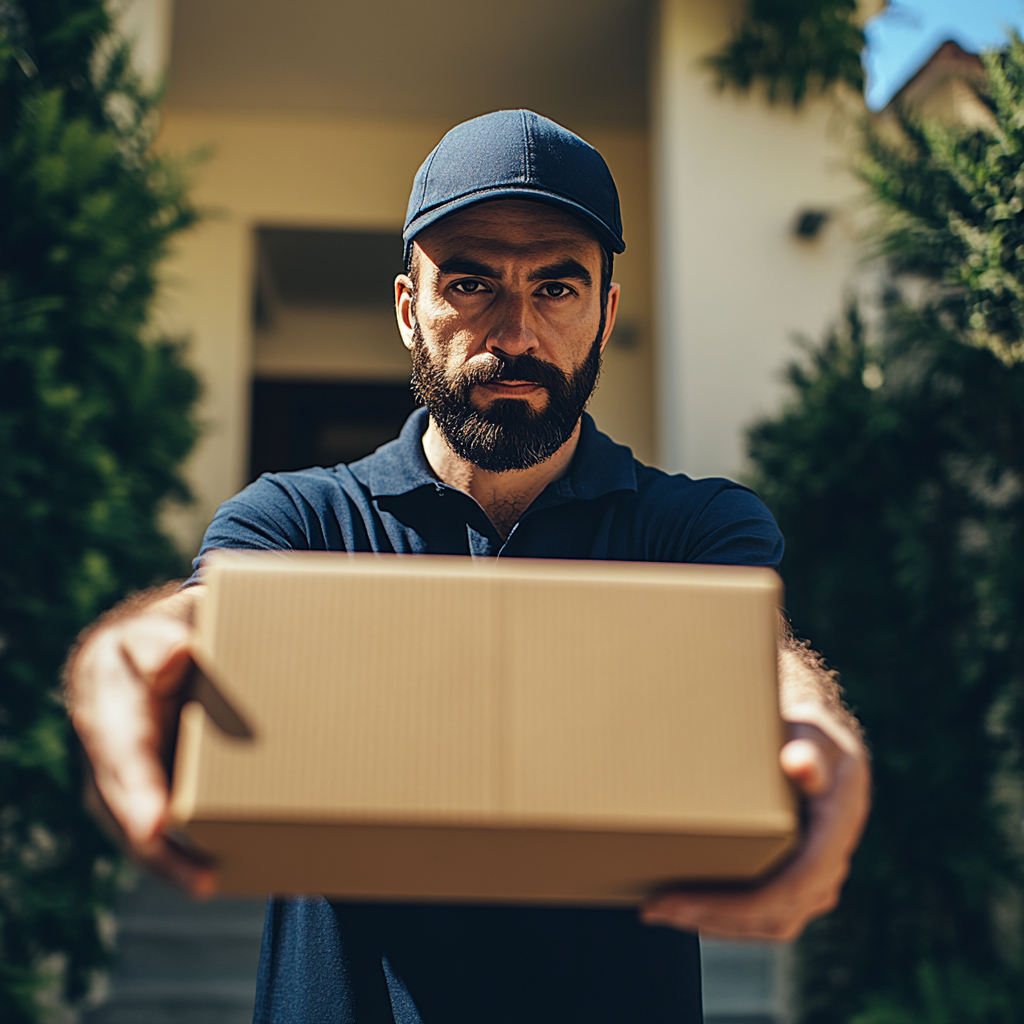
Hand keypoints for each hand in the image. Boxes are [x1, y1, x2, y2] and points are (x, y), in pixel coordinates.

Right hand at [70, 593, 216, 896]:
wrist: (141, 657)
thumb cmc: (149, 643)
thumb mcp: (150, 633)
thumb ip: (158, 642)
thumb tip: (177, 652)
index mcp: (110, 718)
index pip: (125, 760)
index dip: (141, 795)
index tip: (158, 824)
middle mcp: (110, 764)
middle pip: (132, 816)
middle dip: (163, 851)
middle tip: (201, 878)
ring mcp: (126, 788)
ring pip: (145, 838)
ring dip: (178, 865)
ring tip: (214, 883)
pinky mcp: (151, 799)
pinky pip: (165, 834)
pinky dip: (188, 856)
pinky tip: (224, 872)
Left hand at [641, 702, 869, 939]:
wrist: (820, 744)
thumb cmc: (805, 733)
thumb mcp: (808, 732)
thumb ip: (807, 750)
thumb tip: (801, 764)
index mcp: (836, 828)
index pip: (791, 885)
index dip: (734, 903)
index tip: (679, 899)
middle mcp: (832, 862)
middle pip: (775, 914)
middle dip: (712, 917)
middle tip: (656, 908)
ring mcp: (818, 878)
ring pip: (770, 923)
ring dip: (715, 924)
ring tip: (662, 910)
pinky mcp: (800, 883)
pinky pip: (768, 915)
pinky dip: (727, 919)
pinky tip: (687, 909)